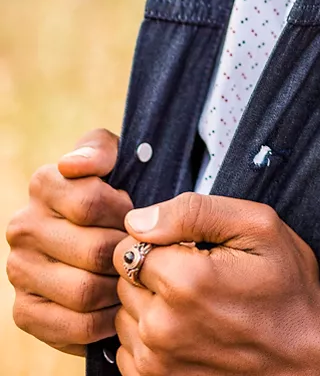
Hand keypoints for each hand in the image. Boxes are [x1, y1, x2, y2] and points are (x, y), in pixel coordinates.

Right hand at [6, 128, 132, 354]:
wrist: (105, 238)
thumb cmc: (117, 194)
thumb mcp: (117, 158)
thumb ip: (100, 149)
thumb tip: (72, 165)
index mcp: (44, 184)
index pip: (91, 203)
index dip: (126, 214)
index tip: (139, 217)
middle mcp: (23, 226)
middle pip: (93, 251)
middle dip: (126, 255)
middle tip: (144, 255)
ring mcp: (19, 271)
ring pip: (84, 291)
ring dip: (119, 290)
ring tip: (135, 280)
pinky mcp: (24, 312)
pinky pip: (74, 326)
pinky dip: (105, 322)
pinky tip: (118, 307)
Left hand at [112, 193, 319, 374]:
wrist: (306, 354)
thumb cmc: (286, 287)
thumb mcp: (257, 227)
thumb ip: (194, 211)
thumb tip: (138, 218)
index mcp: (184, 281)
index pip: (130, 244)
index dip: (161, 241)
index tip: (191, 249)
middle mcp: (162, 327)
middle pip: (124, 280)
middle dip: (154, 272)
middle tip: (198, 276)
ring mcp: (157, 363)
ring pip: (125, 315)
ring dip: (150, 306)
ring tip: (194, 306)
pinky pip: (128, 351)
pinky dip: (150, 339)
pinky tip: (187, 332)